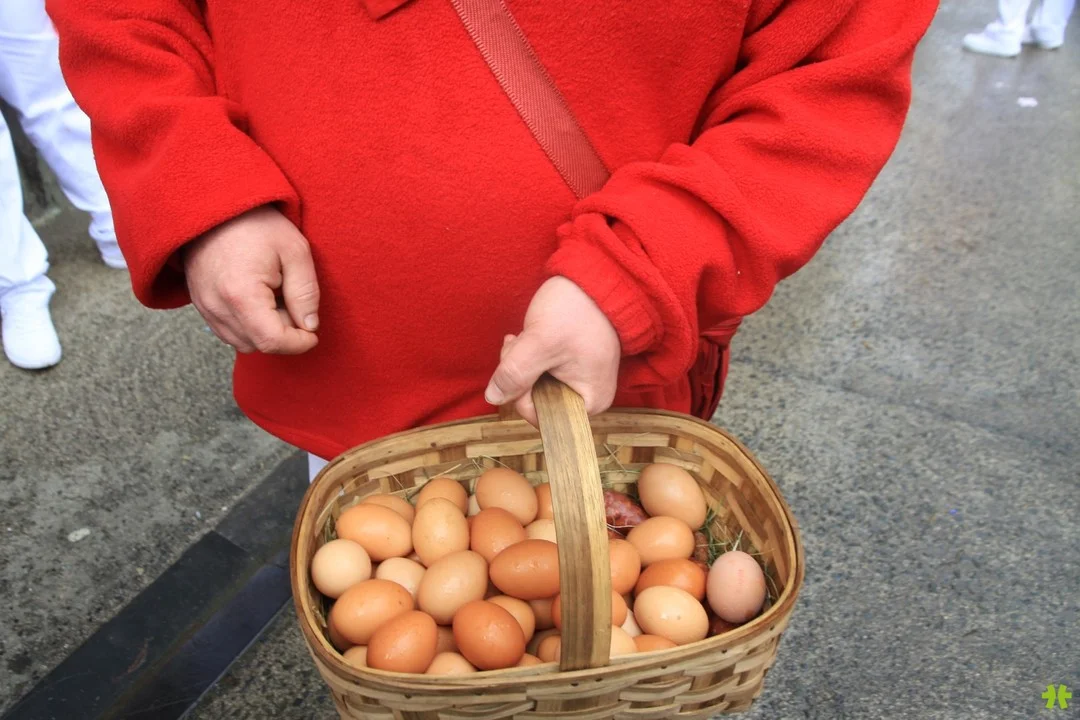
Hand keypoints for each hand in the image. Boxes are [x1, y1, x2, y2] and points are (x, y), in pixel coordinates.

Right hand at [183, 205, 319, 353]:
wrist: (213, 204)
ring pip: (243, 342)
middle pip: (259, 345)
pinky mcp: (200, 305)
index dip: (299, 343)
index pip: (272, 342)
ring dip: (265, 330)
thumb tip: (310, 326)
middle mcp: (217, 307)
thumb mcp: (294, 251)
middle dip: (284, 333)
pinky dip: (248, 325)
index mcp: (241, 294)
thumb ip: (306, 292)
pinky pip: (229, 331)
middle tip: (291, 300)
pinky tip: (257, 298)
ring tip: (273, 296)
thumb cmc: (256, 223)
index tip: (313, 332)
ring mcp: (204, 307)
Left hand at [486, 276, 620, 424]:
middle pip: (537, 401)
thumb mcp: (540, 343)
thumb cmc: (577, 310)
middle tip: (519, 343)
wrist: (594, 278)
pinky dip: (528, 355)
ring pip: (534, 385)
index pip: (542, 416)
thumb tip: (493, 398)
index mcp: (590, 401)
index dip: (522, 393)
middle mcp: (586, 397)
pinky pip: (539, 371)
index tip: (519, 362)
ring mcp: (577, 380)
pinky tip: (528, 337)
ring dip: (521, 362)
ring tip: (524, 336)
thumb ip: (515, 374)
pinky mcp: (569, 365)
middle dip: (520, 373)